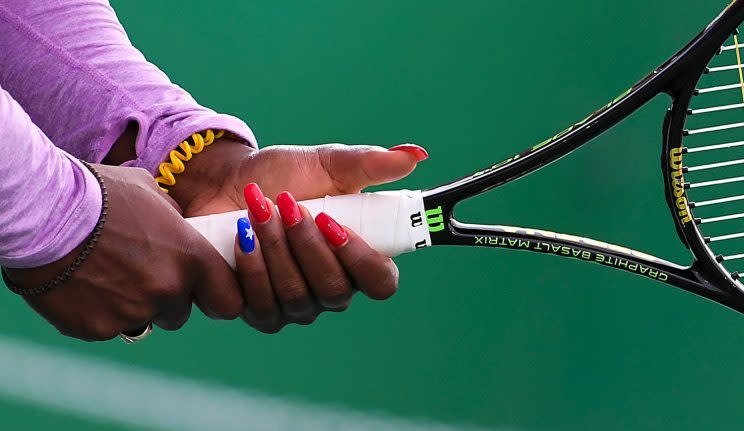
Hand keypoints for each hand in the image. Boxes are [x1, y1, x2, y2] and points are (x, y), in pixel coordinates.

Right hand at [5, 164, 243, 340]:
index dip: (217, 297)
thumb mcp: (152, 193)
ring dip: (134, 306)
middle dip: (167, 301)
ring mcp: (134, 312)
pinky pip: (109, 326)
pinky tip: (83, 284)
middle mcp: (169, 291)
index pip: (229, 300)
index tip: (205, 292)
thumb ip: (175, 220)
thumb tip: (181, 228)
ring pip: (144, 319)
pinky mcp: (99, 328)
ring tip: (108, 275)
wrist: (45, 213)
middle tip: (141, 275)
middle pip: (180, 313)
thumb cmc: (101, 194)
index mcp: (191, 259)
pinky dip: (100, 312)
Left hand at [170, 139, 427, 332]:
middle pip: (334, 291)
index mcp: (357, 259)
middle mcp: (329, 290)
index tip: (333, 222)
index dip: (362, 260)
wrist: (224, 181)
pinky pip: (256, 305)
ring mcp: (293, 306)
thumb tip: (416, 155)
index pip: (381, 282)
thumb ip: (371, 164)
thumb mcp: (326, 165)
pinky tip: (239, 235)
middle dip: (307, 245)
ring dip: (275, 249)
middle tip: (288, 204)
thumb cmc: (282, 175)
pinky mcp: (253, 310)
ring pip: (295, 297)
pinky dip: (248, 266)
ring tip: (258, 210)